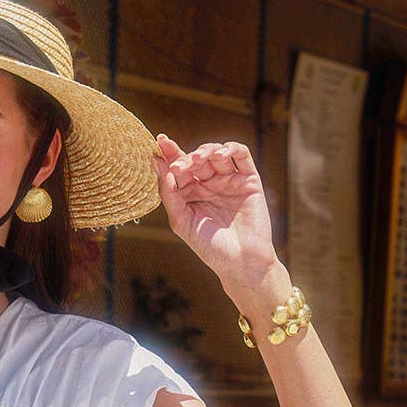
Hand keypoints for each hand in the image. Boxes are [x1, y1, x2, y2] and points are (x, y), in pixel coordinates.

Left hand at [152, 136, 281, 301]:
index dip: (169, 154)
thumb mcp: (181, 220)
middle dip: (186, 158)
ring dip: (205, 151)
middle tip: (179, 166)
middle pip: (196, 159)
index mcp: (191, 194)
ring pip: (216, 153)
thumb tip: (157, 162)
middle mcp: (210, 185)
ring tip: (198, 159)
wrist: (241, 263)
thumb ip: (169, 193)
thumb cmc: (209, 247)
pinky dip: (230, 149)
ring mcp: (229, 180)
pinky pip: (241, 155)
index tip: (159, 143)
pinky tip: (219, 155)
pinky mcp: (249, 180)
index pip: (179, 168)